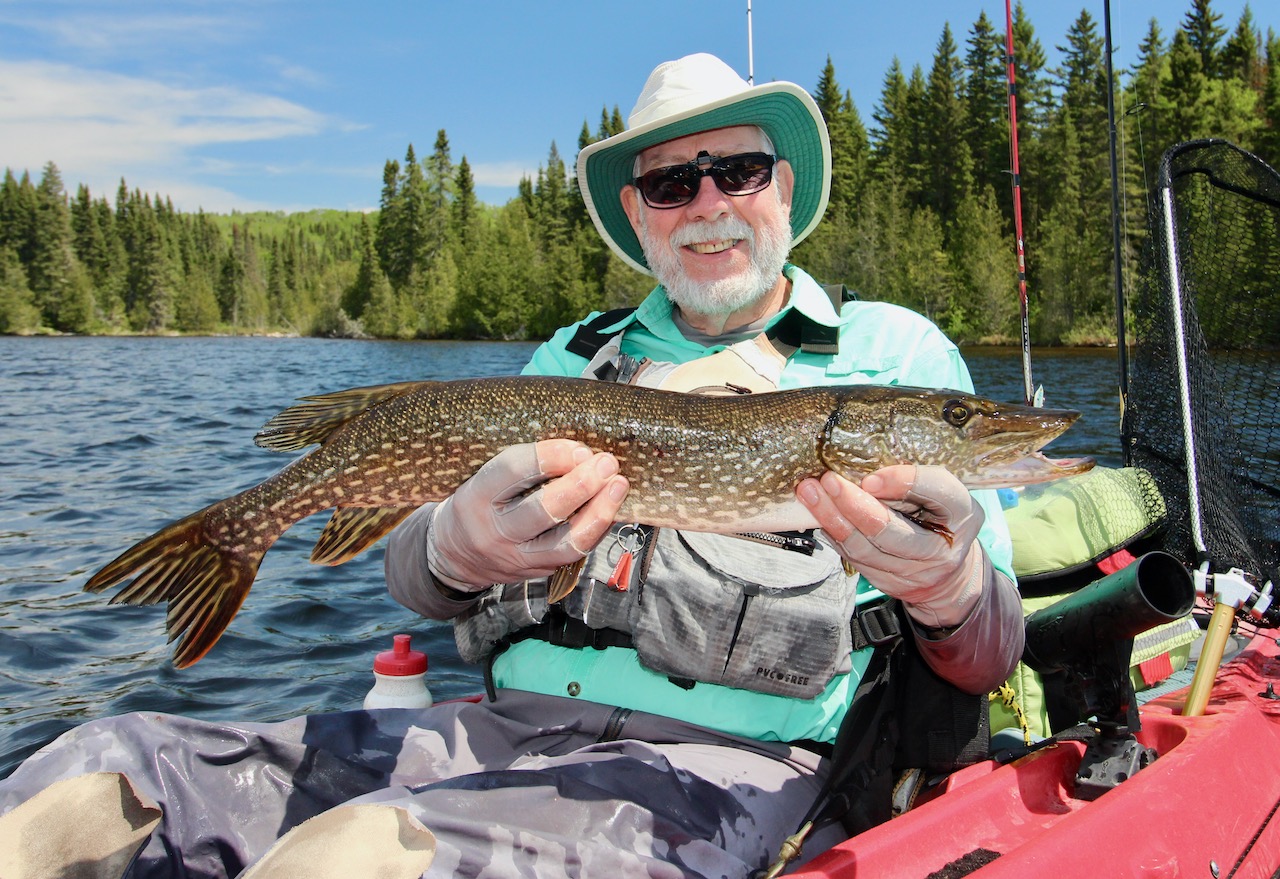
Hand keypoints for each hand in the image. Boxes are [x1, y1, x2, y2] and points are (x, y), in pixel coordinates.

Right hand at [427, 439, 628, 590]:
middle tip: (606, 463)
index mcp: (476, 496)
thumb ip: (523, 465)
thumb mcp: (482, 477)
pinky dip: (595, 529)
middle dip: (582, 484)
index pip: (515, 470)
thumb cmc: (476, 503)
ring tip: (618, 487)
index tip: (579, 448)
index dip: (553, 456)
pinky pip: (572, 554)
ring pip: (565, 542)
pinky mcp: (535, 573)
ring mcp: (516, 557)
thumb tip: (577, 450)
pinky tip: (608, 508)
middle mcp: (494, 531)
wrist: (454, 554)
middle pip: (543, 510)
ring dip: (598, 513)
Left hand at [796, 464, 984, 627]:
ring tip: (810, 493)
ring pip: (865, 548)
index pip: (936, 492)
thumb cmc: (940, 517)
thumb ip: (913, 479)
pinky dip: (833, 533)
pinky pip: (854, 557)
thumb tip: (862, 466)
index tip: (870, 478)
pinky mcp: (888, 582)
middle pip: (891, 531)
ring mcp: (913, 570)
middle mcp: (939, 547)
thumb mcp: (940, 492)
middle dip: (854, 505)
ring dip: (833, 519)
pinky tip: (815, 514)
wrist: (948, 575)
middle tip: (828, 480)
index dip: (901, 482)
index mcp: (961, 512)